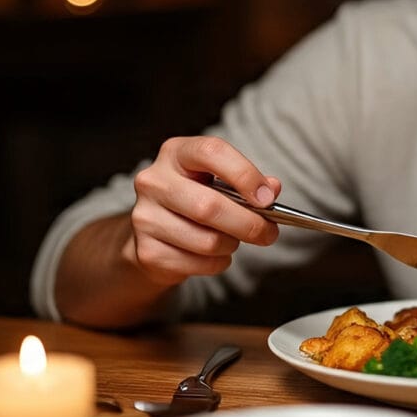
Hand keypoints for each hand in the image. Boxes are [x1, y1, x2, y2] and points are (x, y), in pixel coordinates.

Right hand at [127, 136, 281, 285]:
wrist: (155, 232)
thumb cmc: (197, 198)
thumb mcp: (221, 181)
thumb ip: (249, 182)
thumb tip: (272, 189)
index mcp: (176, 153)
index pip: (212, 152)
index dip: (244, 175)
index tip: (267, 198)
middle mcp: (154, 181)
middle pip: (209, 207)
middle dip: (249, 224)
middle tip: (269, 233)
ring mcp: (145, 217)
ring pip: (207, 241)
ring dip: (231, 245)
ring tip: (232, 240)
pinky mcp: (147, 251)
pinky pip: (198, 263)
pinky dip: (217, 263)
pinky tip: (214, 255)